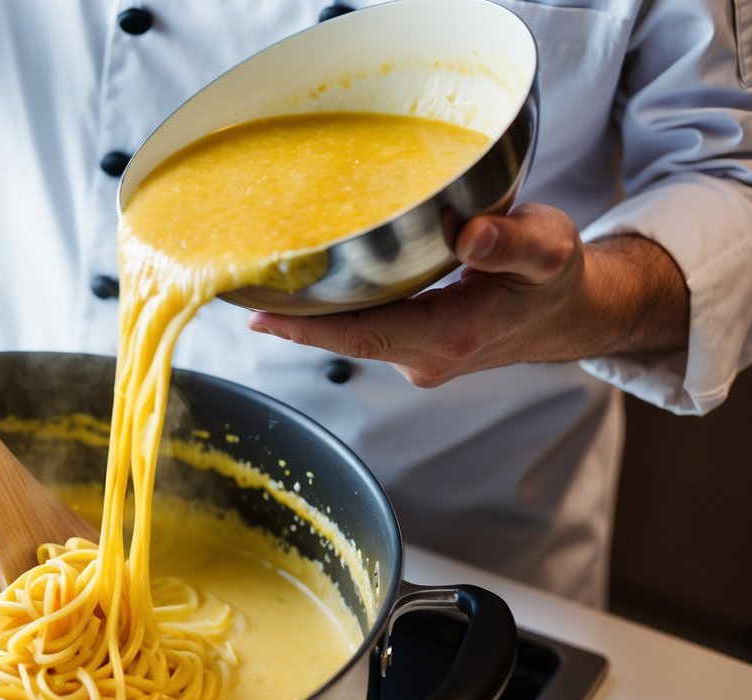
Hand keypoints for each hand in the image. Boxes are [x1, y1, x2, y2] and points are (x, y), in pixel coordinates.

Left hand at [248, 203, 688, 386]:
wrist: (569, 315)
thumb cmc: (556, 278)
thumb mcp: (550, 249)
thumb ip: (515, 243)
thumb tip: (470, 235)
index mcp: (455, 334)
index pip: (367, 334)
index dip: (311, 330)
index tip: (261, 317)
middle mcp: (427, 357)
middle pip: (345, 340)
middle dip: (290, 322)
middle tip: (235, 290)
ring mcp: (417, 359)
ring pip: (351, 338)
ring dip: (305, 320)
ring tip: (253, 286)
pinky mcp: (413, 350)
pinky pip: (363, 332)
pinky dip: (331, 316)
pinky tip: (302, 293)